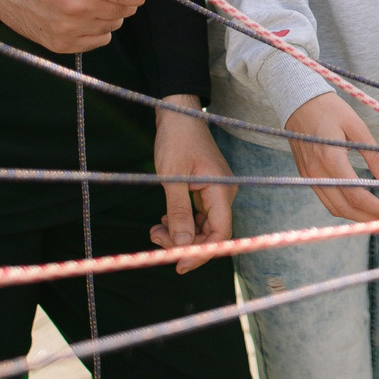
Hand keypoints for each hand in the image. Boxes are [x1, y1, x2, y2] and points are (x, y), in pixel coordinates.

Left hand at [150, 96, 233, 272]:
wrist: (177, 114)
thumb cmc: (176, 139)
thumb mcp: (172, 177)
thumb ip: (178, 212)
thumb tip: (182, 245)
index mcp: (221, 190)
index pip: (219, 234)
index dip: (201, 253)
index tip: (178, 265)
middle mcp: (223, 194)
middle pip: (210, 233)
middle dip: (184, 242)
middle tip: (156, 238)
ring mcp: (215, 192)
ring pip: (201, 226)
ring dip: (179, 233)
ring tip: (155, 230)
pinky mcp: (206, 190)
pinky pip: (197, 215)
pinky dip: (180, 221)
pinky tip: (163, 220)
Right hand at [284, 93, 378, 222]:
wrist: (297, 101)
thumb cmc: (329, 109)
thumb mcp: (356, 125)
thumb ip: (373, 153)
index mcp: (331, 158)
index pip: (356, 194)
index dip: (377, 209)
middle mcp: (317, 172)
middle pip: (344, 208)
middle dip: (369, 219)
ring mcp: (309, 176)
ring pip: (333, 207)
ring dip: (357, 217)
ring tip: (378, 218)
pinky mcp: (306, 175)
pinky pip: (326, 199)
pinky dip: (344, 207)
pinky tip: (359, 205)